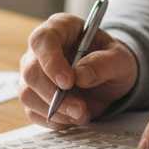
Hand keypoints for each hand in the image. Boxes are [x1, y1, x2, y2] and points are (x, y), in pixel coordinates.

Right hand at [18, 13, 137, 127]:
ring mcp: (34, 73)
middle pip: (31, 71)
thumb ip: (104, 63)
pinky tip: (73, 117)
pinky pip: (33, 112)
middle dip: (54, 95)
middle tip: (80, 109)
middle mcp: (41, 50)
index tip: (68, 82)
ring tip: (82, 114)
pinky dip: (54, 120)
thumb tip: (81, 76)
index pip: (43, 40)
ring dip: (56, 111)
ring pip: (28, 94)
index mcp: (61, 28)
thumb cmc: (112, 62)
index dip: (51, 61)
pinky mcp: (34, 95)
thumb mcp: (121, 60)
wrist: (110, 79)